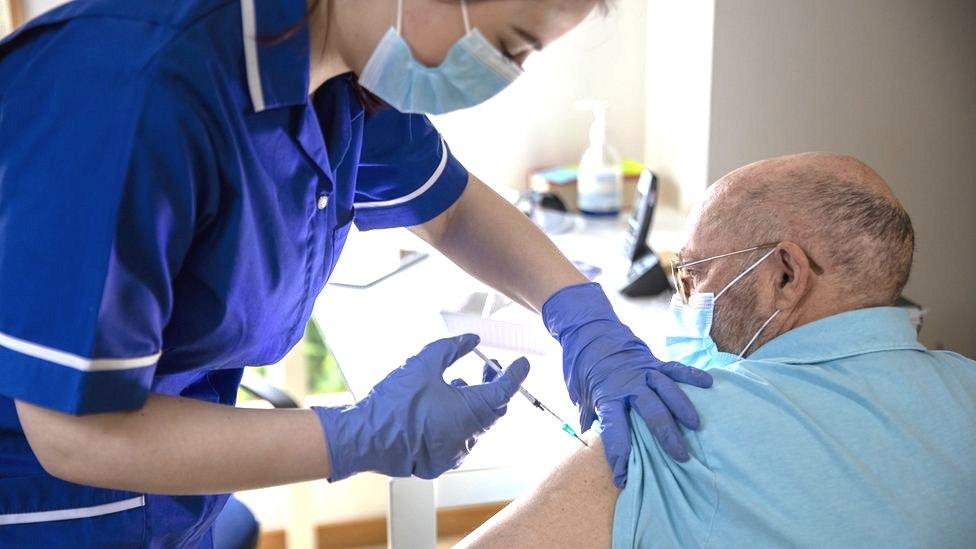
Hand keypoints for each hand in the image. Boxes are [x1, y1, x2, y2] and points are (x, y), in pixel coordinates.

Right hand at [313, 334, 528, 480]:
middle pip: (494, 409)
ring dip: (475, 404)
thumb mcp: (423, 364)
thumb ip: (452, 349)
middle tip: (488, 368)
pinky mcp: (443, 462)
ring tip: (461, 384)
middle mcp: (469, 435)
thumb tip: (471, 340)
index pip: (505, 390)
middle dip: (494, 386)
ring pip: (478, 425)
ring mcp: (457, 452)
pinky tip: (444, 408)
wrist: (365, 438)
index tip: (522, 363)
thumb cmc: (394, 403)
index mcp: (471, 410)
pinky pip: (461, 439)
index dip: (515, 374)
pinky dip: (459, 422)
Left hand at [542, 283, 712, 486]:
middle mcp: (628, 384)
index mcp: (606, 395)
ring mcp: (643, 371)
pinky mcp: (653, 360)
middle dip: (665, 436)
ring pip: (667, 390)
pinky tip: (708, 384)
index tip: (623, 476)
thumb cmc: (581, 364)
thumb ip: (586, 413)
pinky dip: (691, 375)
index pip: (614, 429)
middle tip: (680, 456)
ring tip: (696, 426)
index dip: (619, 453)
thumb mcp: (577, 392)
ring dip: (682, 408)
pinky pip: (675, 368)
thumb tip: (588, 432)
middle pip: (650, 412)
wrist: (587, 328)